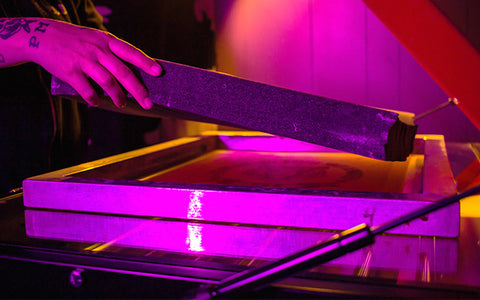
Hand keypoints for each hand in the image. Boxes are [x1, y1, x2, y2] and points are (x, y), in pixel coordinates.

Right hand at [1, 18, 160, 108]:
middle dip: (137, 90)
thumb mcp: (96, 39)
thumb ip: (112, 53)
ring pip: (107, 82)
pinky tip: (97, 102)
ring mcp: (84, 60)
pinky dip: (94, 98)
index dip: (145, 62)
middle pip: (123, 72)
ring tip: (122, 104)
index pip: (130, 52)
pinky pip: (87, 89)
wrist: (41, 36)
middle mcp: (97, 50)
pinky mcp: (70, 71)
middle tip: (147, 103)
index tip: (159, 72)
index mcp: (106, 41)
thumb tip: (132, 73)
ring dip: (118, 96)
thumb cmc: (76, 41)